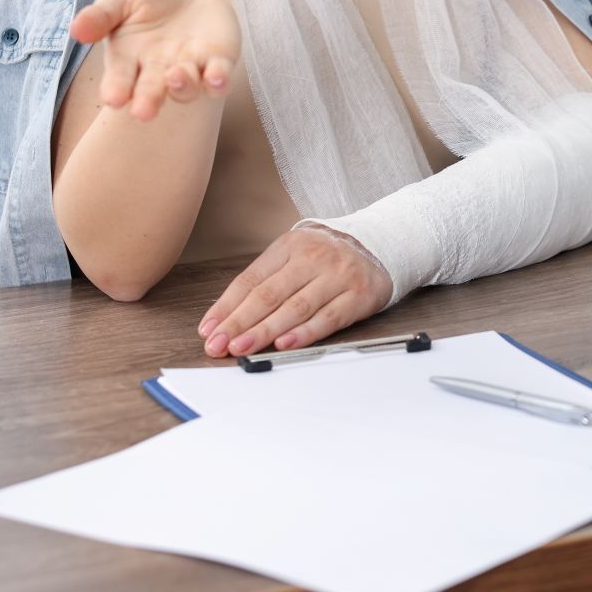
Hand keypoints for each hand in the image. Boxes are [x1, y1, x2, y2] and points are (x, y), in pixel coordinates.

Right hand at [70, 0, 239, 122]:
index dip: (116, 89)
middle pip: (152, 91)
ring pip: (186, 86)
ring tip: (175, 77)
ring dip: (182, 85)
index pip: (120, 80)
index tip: (113, 99)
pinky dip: (218, 80)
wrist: (190, 3)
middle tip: (143, 113)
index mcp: (129, 62)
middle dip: (148, 100)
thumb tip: (76, 29)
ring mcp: (190, 69)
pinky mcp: (218, 62)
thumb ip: (100, 15)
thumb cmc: (148, 5)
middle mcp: (158, 73)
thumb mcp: (121, 1)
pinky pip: (218, 76)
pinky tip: (216, 78)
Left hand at [198, 226, 394, 356]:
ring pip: (296, 307)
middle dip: (239, 322)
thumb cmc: (330, 256)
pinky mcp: (359, 295)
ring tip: (242, 347)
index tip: (208, 330)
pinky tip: (285, 344)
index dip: (227, 307)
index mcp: (291, 245)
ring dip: (266, 331)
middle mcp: (313, 257)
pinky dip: (305, 332)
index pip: (251, 279)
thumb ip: (268, 281)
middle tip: (219, 344)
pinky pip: (328, 318)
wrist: (383, 243)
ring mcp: (338, 275)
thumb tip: (228, 317)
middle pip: (269, 294)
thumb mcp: (296, 255)